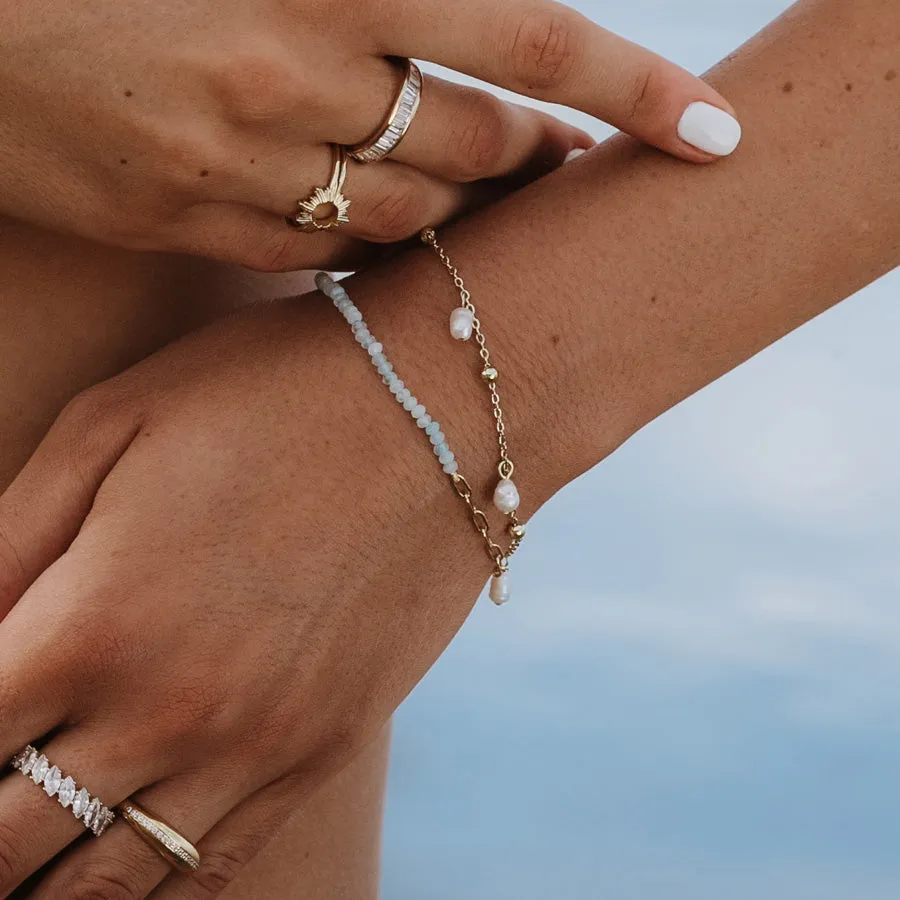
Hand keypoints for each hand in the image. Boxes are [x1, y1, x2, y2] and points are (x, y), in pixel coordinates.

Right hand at [0, 0, 737, 270]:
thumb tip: (465, 8)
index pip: (530, 39)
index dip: (634, 91)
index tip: (714, 135)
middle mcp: (290, 75)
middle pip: (474, 147)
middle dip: (533, 156)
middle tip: (564, 158)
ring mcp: (233, 163)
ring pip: (401, 217)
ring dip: (455, 207)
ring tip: (479, 193)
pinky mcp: (181, 221)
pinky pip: (310, 253)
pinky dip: (360, 238)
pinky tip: (371, 219)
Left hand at [0, 295, 489, 897]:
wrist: (441, 410)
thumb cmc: (267, 393)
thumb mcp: (111, 426)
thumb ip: (7, 542)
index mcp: (92, 622)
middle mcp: (170, 710)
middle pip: (7, 843)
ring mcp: (258, 744)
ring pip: (107, 886)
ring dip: (41, 888)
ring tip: (21, 859)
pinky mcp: (328, 747)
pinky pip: (215, 866)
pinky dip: (151, 891)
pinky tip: (118, 866)